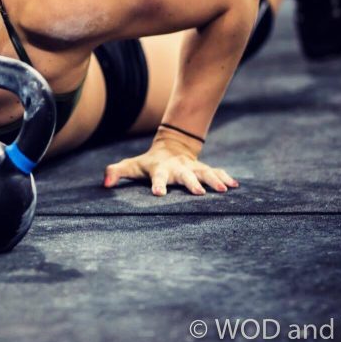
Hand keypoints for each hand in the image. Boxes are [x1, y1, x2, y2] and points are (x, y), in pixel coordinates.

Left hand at [103, 137, 238, 196]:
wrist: (171, 147)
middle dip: (192, 184)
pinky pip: (216, 172)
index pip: (157, 177)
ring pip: (205, 172)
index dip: (157, 184)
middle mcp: (178, 168)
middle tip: (199, 193)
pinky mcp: (203, 168)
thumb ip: (116, 172)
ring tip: (224, 190)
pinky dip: (226, 177)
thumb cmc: (147, 163)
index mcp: (160, 169)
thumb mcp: (131, 166)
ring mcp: (192, 167)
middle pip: (185, 176)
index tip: (158, 194)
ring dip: (214, 180)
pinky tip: (235, 186)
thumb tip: (105, 184)